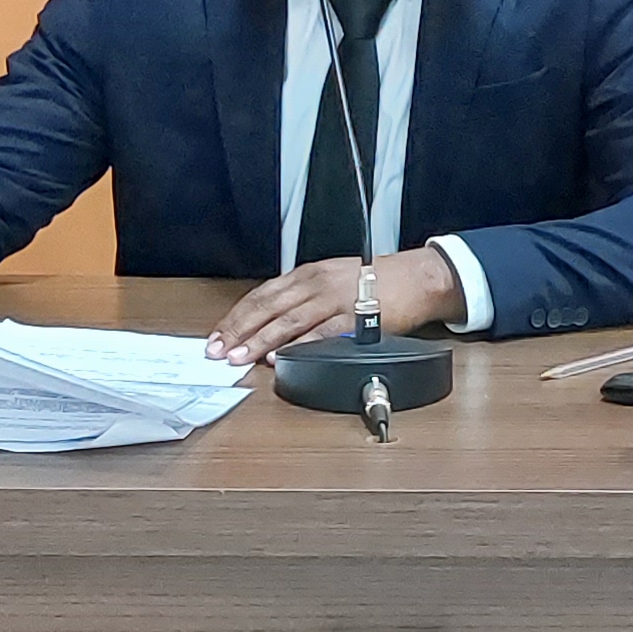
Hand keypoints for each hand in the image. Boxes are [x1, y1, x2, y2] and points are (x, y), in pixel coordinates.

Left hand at [208, 246, 463, 367]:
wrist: (415, 278)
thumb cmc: (375, 282)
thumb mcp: (331, 279)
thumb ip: (302, 298)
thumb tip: (270, 324)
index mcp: (306, 274)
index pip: (261, 295)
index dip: (236, 317)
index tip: (218, 336)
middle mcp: (316, 284)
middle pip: (267, 307)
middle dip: (239, 330)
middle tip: (219, 350)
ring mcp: (335, 300)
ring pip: (288, 320)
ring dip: (261, 340)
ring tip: (240, 357)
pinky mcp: (354, 318)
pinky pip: (321, 334)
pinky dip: (298, 346)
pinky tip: (281, 357)